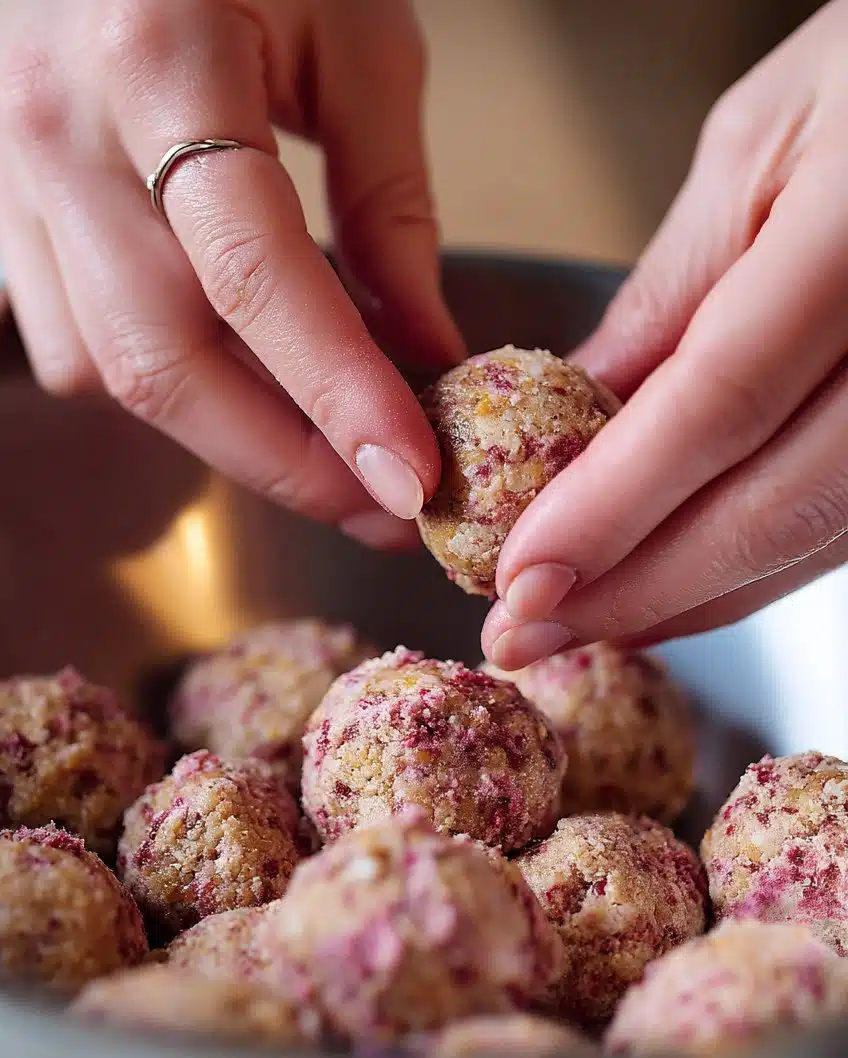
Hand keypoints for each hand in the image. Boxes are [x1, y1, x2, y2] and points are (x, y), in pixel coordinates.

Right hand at [0, 0, 463, 548]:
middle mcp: (55, 120)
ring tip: (327, 444)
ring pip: (112, 372)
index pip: (251, 272)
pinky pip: (75, 346)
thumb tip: (425, 360)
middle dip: (283, 458)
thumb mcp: (365, 43)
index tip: (408, 477)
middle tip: (380, 501)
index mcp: (157, 51)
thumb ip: (393, 211)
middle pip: (163, 359)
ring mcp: (6, 163)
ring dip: (230, 431)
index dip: (335, 396)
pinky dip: (168, 383)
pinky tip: (238, 369)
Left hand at [483, 0, 847, 669]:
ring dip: (685, 599)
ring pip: (810, 539)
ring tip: (578, 622)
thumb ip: (669, 298)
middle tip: (524, 631)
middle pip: (772, 507)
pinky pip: (839, 525)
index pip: (720, 404)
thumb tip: (572, 420)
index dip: (613, 506)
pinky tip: (670, 588)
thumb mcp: (756, 148)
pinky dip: (748, 567)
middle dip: (634, 590)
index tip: (520, 573)